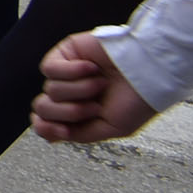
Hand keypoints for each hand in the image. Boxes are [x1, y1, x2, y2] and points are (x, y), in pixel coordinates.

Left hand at [32, 33, 156, 143]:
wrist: (149, 71)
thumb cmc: (137, 100)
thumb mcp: (112, 128)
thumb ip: (80, 134)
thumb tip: (50, 137)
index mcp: (78, 114)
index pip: (45, 123)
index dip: (46, 128)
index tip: (64, 129)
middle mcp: (69, 95)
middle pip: (43, 108)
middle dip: (68, 111)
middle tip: (94, 107)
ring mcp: (65, 75)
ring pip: (50, 89)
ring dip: (80, 90)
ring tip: (101, 84)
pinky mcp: (64, 54)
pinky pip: (49, 69)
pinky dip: (72, 71)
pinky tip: (91, 68)